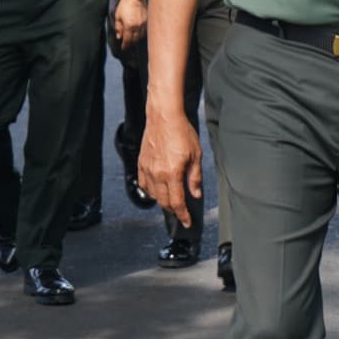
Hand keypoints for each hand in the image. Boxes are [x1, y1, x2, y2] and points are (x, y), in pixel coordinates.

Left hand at [114, 0, 147, 45]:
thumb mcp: (118, 16)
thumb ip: (118, 27)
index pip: (127, 40)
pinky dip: (141, 33)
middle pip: (135, 39)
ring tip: (132, 39)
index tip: (123, 48)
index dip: (125, 45)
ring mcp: (144, 23)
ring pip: (141, 36)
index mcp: (129, 25)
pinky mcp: (148, 20)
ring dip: (136, 39)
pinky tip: (138, 33)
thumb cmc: (125, 5)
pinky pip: (145, 30)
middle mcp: (138, 26)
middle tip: (127, 43)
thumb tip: (119, 36)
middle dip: (130, 43)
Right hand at [137, 105, 202, 227]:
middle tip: (181, 212)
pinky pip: (144, 184)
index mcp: (173, 173)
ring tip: (171, 199)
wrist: (164, 117)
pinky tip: (157, 189)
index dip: (183, 215)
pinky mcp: (141, 163)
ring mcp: (148, 169)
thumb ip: (195, 177)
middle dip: (174, 210)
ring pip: (153, 195)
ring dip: (162, 200)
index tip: (187, 222)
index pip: (177, 202)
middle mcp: (158, 173)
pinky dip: (151, 190)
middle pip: (164, 201)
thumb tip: (196, 193)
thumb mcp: (196, 154)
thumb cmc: (181, 131)